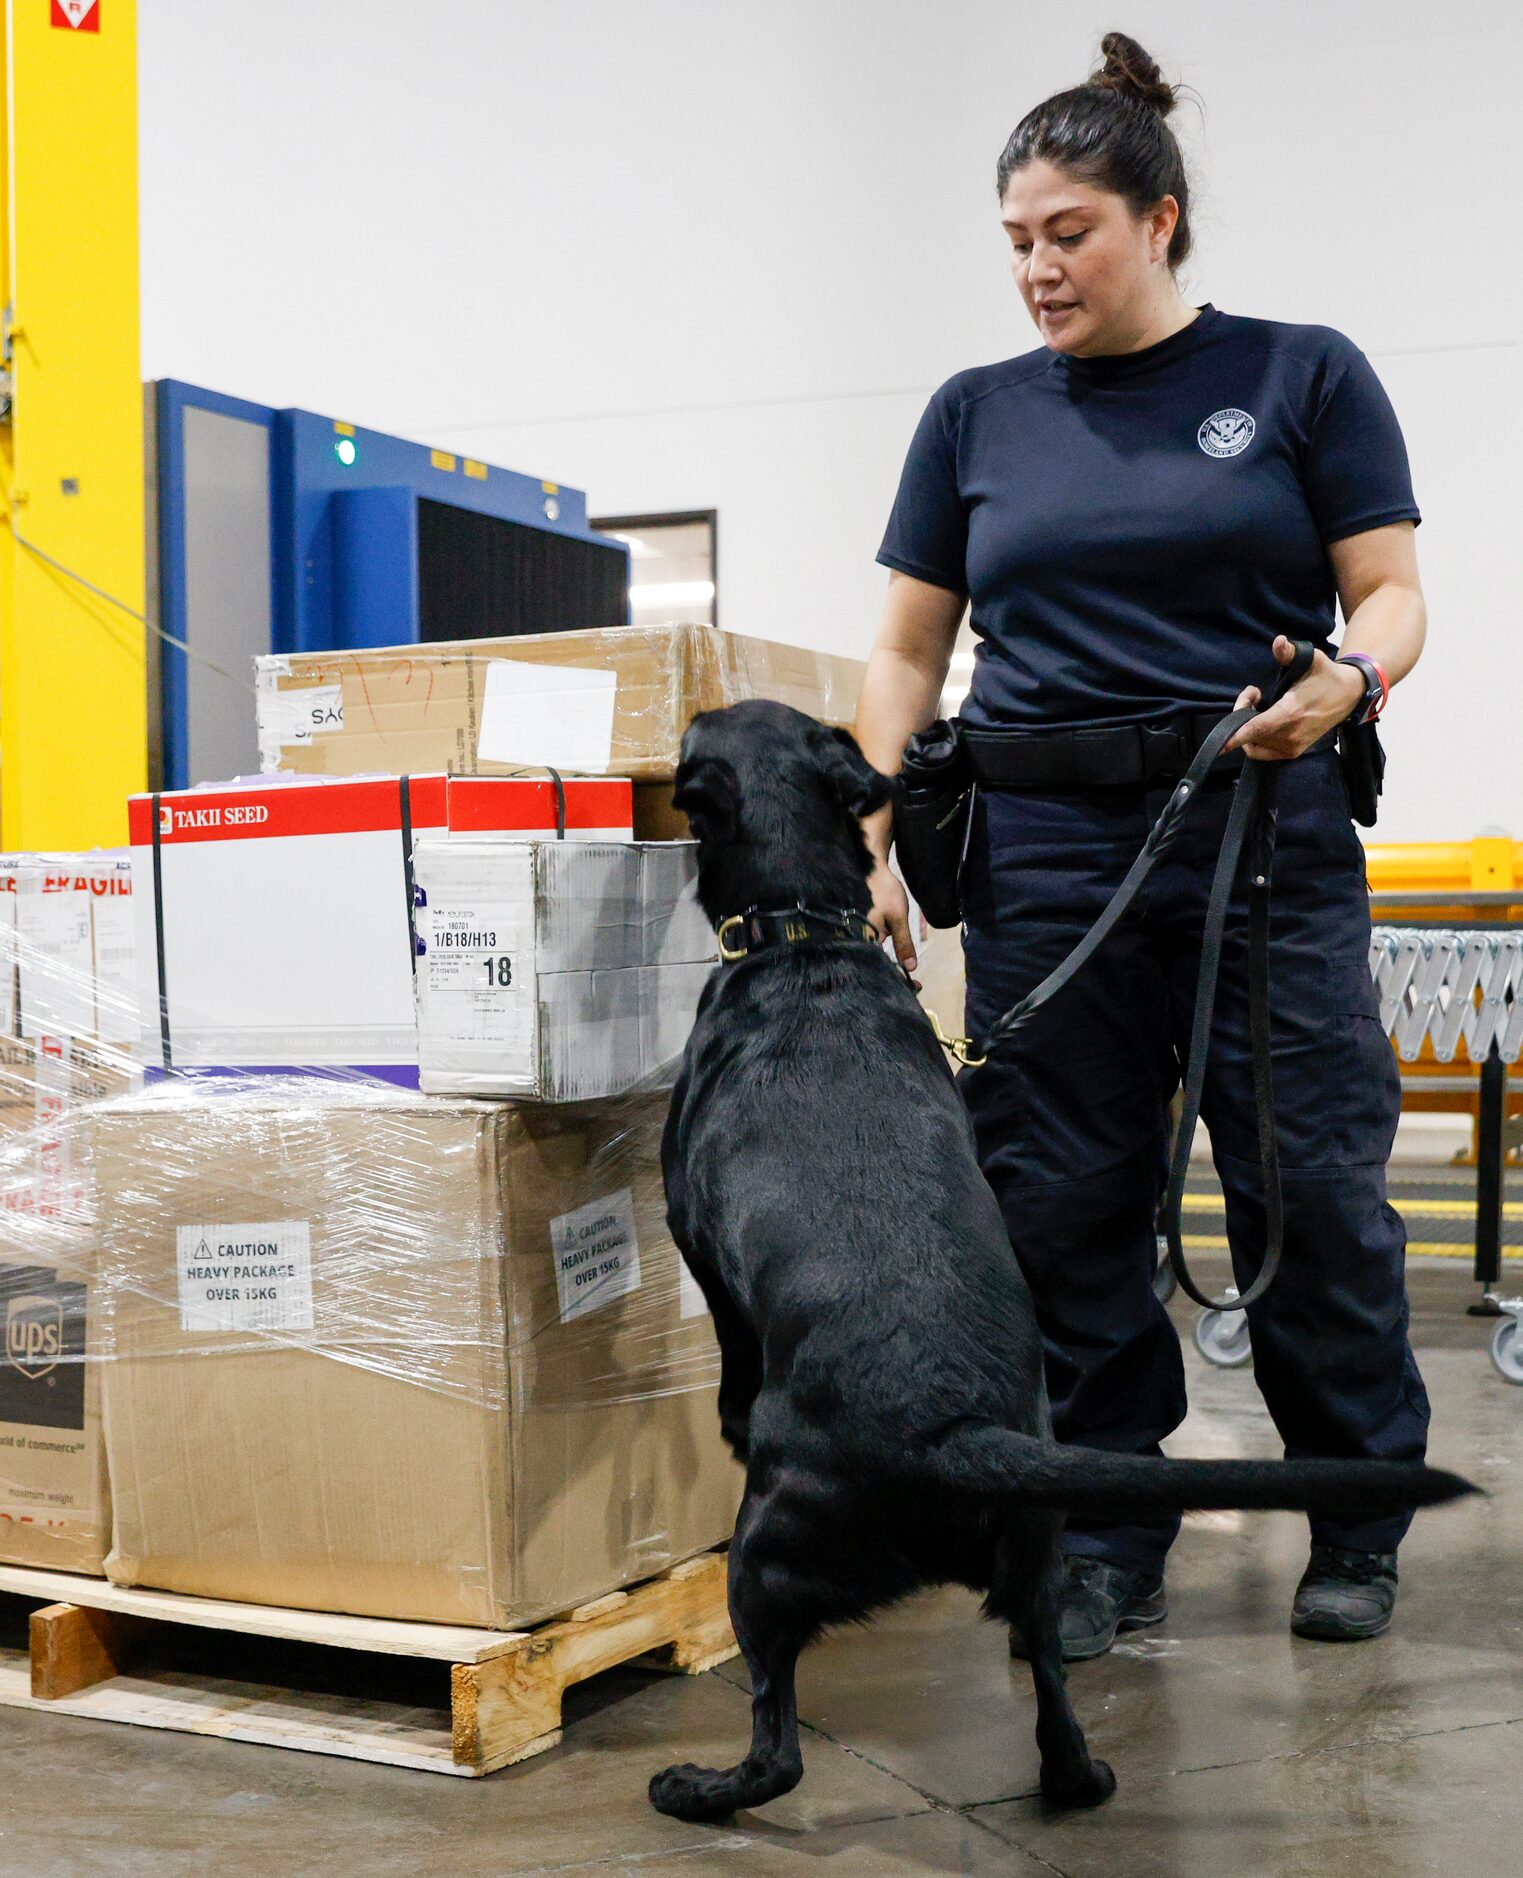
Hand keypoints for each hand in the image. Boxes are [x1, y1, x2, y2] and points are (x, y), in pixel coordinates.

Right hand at [867, 851, 919, 985]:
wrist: (869, 869)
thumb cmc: (883, 891)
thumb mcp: (898, 917)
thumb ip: (903, 943)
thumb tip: (911, 967)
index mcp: (864, 940)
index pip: (880, 968)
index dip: (897, 979)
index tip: (915, 987)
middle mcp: (855, 941)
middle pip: (873, 967)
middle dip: (892, 976)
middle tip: (913, 985)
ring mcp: (854, 936)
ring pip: (871, 959)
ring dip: (887, 967)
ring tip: (905, 977)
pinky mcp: (857, 931)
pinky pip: (869, 949)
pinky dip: (881, 955)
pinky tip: (891, 958)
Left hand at [1225, 635, 1365, 760]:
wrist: (1349, 695)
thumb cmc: (1326, 676)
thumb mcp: (1311, 659)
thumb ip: (1290, 653)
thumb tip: (1279, 641)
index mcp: (1291, 713)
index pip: (1258, 728)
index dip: (1237, 736)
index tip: (1221, 744)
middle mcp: (1290, 735)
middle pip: (1250, 733)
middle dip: (1242, 713)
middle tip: (1253, 694)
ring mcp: (1292, 747)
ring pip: (1253, 744)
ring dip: (1248, 727)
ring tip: (1259, 705)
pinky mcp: (1293, 752)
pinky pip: (1263, 752)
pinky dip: (1255, 739)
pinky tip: (1264, 721)